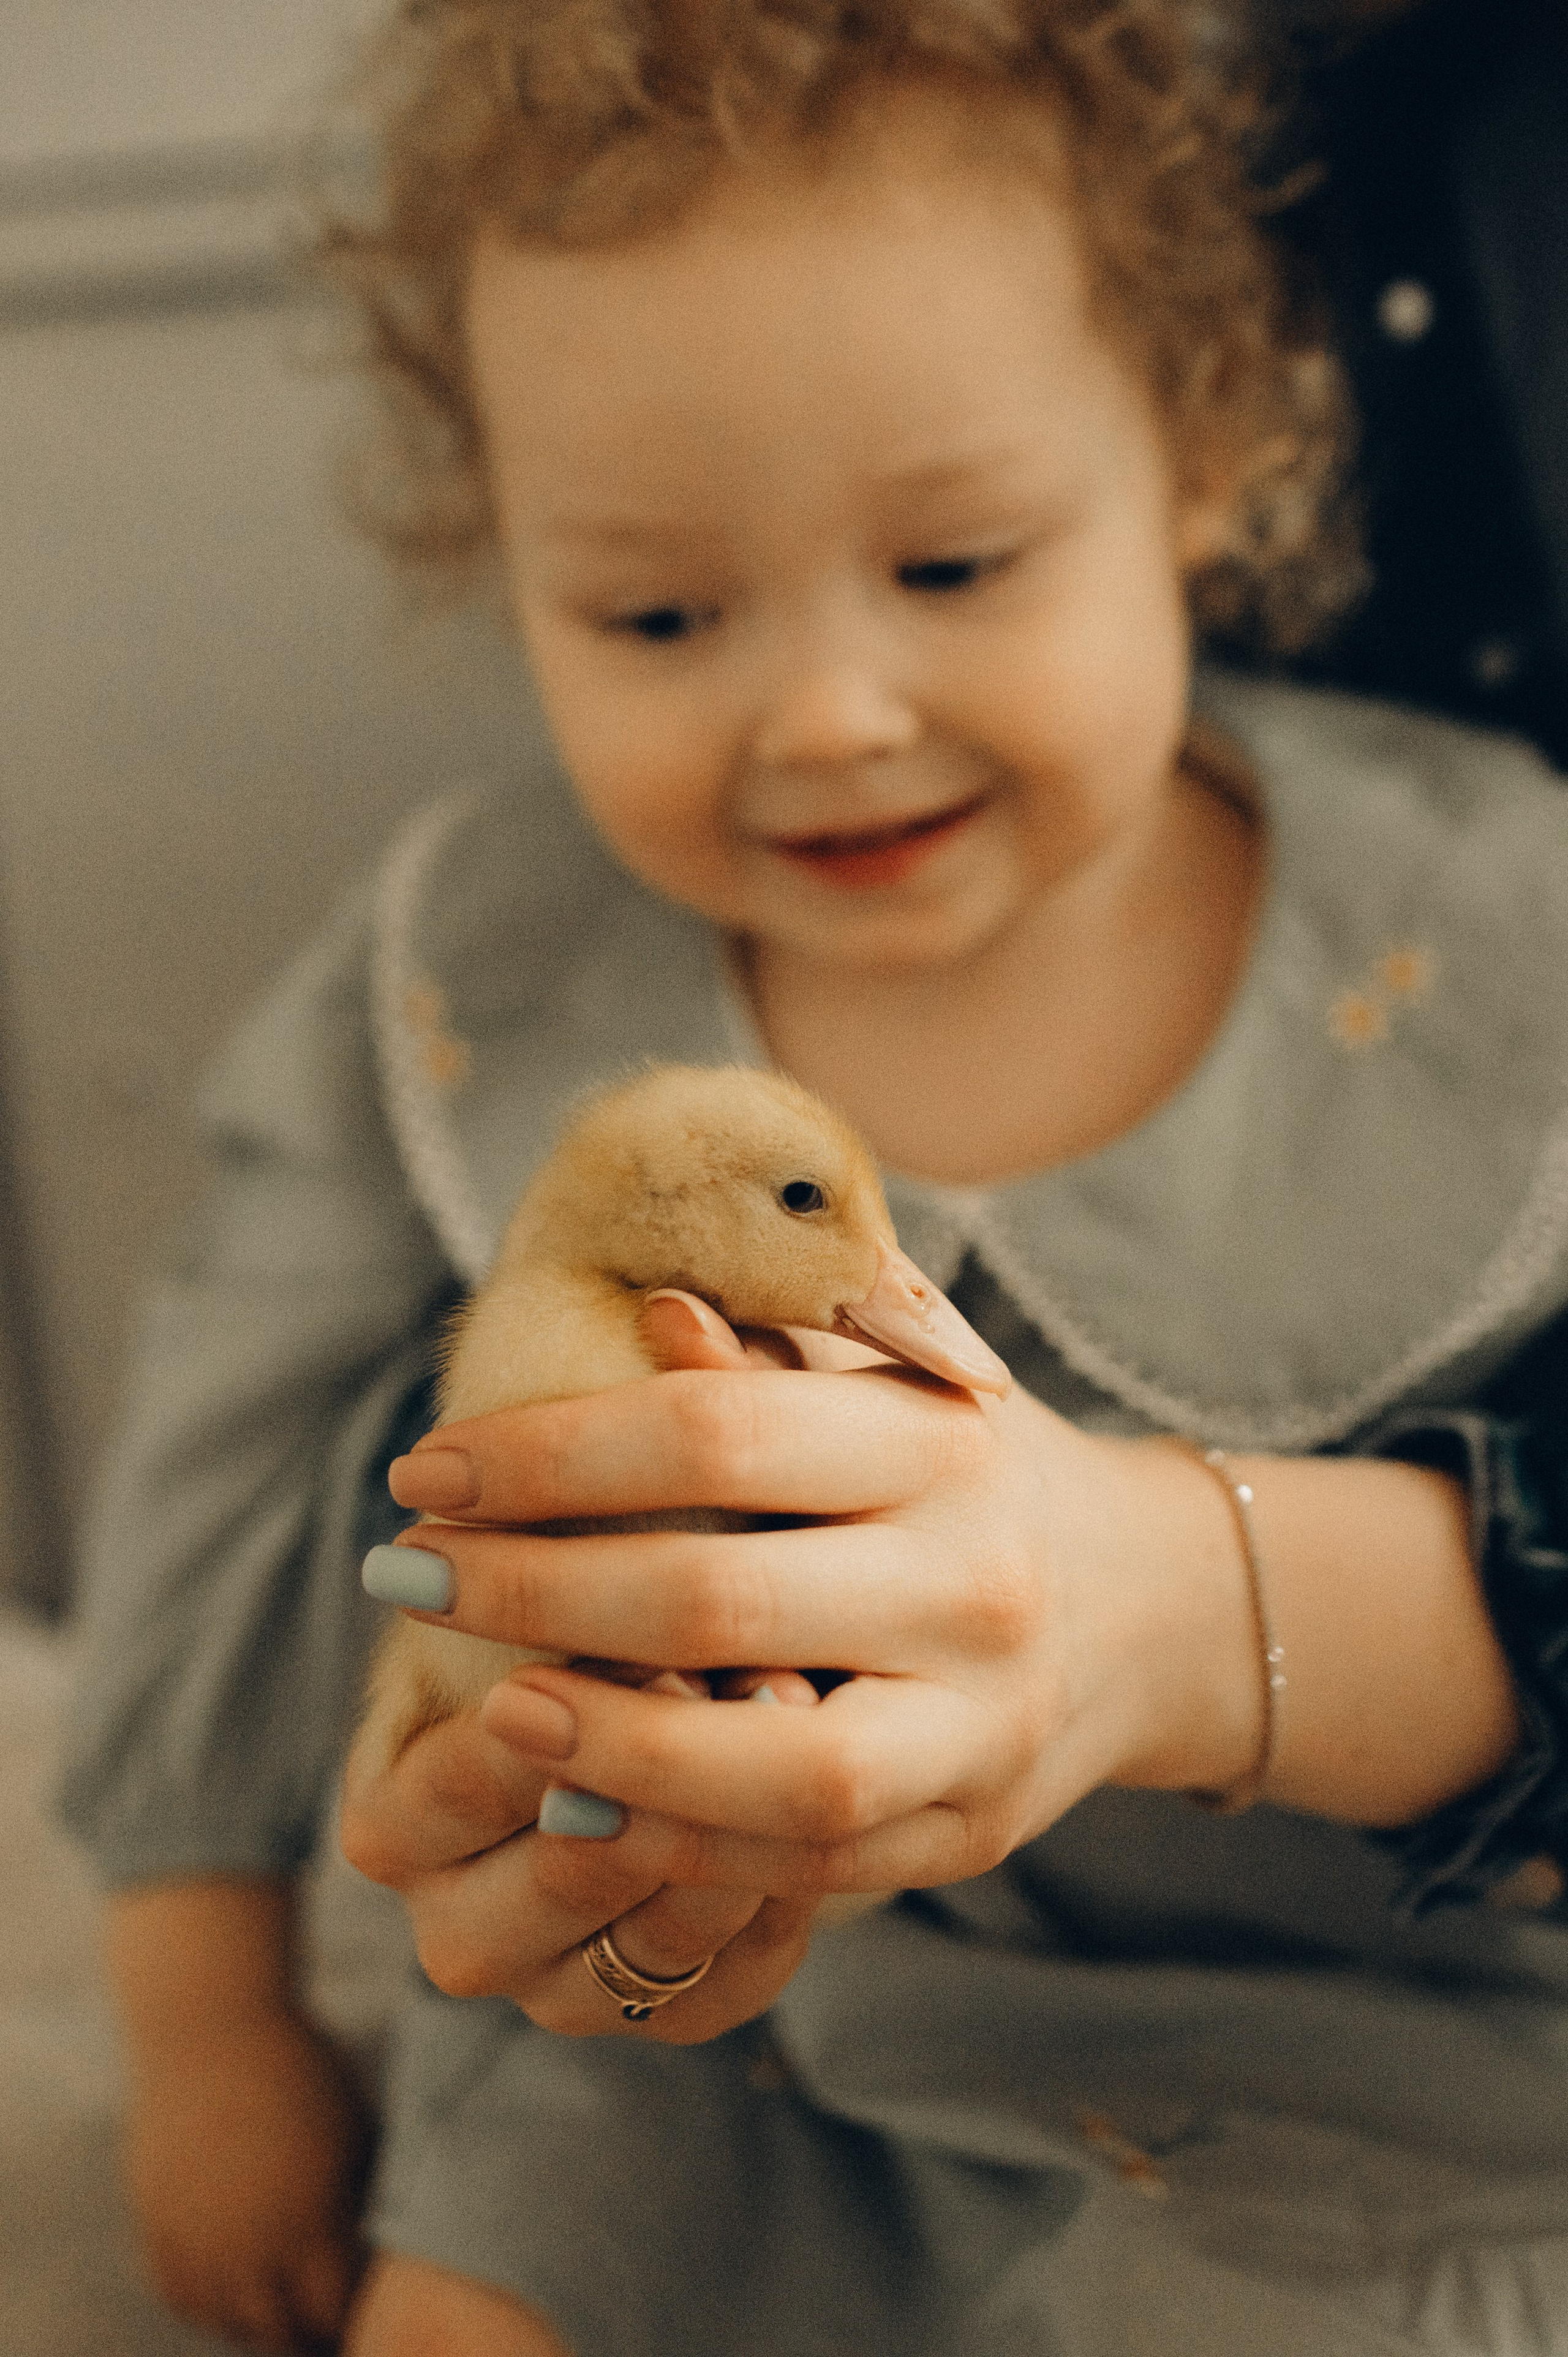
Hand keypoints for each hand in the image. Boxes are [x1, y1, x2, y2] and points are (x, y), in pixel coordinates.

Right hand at [124, 2009, 372, 2351]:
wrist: (211, 2024)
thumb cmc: (299, 2065)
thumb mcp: (353, 2125)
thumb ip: (362, 2193)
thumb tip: (382, 2243)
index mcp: (309, 2219)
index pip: (334, 2311)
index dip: (351, 2314)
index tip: (364, 2307)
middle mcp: (248, 2243)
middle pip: (278, 2331)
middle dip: (306, 2330)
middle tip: (322, 2315)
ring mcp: (195, 2238)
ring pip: (226, 2321)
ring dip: (255, 2321)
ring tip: (280, 2304)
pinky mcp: (156, 2222)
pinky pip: (178, 2294)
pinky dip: (205, 2303)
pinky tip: (230, 2288)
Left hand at [367, 1338, 1263, 1910]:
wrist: (1149, 1606)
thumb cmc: (973, 1470)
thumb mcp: (895, 1386)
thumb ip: (776, 1357)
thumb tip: (642, 1317)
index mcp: (943, 1441)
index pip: (716, 1432)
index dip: (550, 1454)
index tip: (426, 1473)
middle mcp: (974, 1581)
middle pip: (720, 1592)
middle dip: (532, 1588)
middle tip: (405, 1575)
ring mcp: (984, 1721)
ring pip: (775, 1761)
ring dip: (601, 1738)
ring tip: (483, 1701)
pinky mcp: (970, 1829)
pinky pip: (805, 1858)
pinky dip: (678, 1833)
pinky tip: (575, 1793)